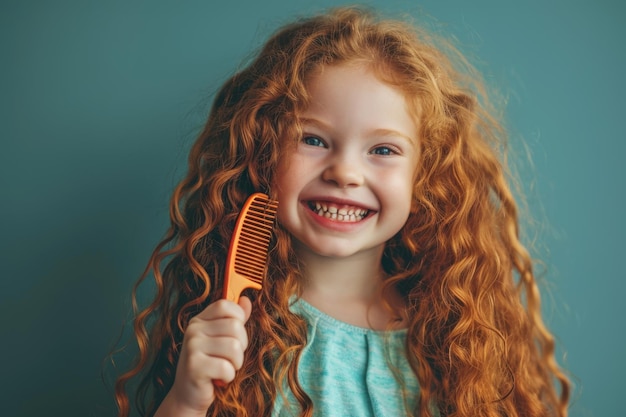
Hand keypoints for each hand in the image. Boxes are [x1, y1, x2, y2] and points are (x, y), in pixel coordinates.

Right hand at [155, 297, 251, 416]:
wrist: (189, 395)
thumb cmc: (210, 365)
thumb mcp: (221, 339)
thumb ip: (234, 320)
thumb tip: (246, 300)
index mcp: (200, 320)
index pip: (225, 306)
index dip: (238, 318)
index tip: (236, 334)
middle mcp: (194, 330)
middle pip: (235, 326)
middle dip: (241, 346)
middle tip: (230, 357)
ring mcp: (192, 346)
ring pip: (234, 347)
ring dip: (236, 363)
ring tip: (225, 367)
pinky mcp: (194, 366)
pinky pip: (227, 367)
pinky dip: (229, 376)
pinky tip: (219, 378)